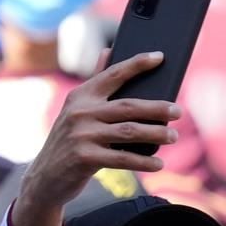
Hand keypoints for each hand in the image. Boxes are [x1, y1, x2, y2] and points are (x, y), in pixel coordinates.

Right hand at [10, 52, 179, 225]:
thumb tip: (108, 50)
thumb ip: (95, 82)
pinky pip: (122, 159)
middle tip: (178, 112)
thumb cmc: (70, 139)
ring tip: (173, 136)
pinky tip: (159, 163)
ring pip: (129, 132)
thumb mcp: (77, 108)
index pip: (113, 74)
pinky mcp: (85, 158)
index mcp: (81, 95)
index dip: (137, 64)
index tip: (159, 57)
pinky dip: (143, 161)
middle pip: (128, 106)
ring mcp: (82, 135)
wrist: (46, 175)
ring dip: (156, 134)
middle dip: (157, 108)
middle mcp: (80, 112)